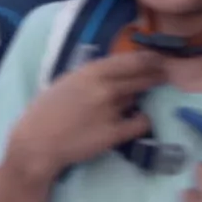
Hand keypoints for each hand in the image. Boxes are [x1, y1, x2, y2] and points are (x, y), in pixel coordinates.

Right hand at [7, 51, 164, 180]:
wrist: (36, 142)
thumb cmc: (45, 111)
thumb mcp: (66, 83)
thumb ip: (90, 76)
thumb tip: (115, 73)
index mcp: (89, 72)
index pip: (130, 60)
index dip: (149, 58)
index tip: (159, 58)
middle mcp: (104, 88)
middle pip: (142, 76)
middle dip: (157, 74)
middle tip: (166, 74)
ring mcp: (111, 111)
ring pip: (139, 97)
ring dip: (144, 95)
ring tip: (146, 96)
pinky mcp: (114, 134)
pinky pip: (140, 123)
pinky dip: (142, 119)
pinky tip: (137, 119)